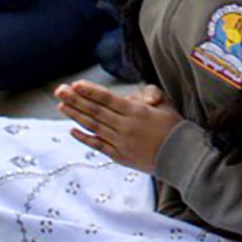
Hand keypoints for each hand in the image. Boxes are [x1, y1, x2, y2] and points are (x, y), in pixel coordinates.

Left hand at [54, 79, 180, 173]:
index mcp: (138, 112)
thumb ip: (148, 96)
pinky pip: (98, 145)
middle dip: (76, 100)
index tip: (75, 84)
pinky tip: (72, 129)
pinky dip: (84, 137)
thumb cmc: (175, 127)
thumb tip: (133, 97)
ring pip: (94, 126)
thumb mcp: (165, 105)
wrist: (181, 157)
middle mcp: (126, 127)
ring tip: (61, 106)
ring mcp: (121, 143)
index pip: (108, 99)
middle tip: (59, 91)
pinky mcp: (119, 155)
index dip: (90, 91)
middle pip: (96, 111)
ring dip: (76, 116)